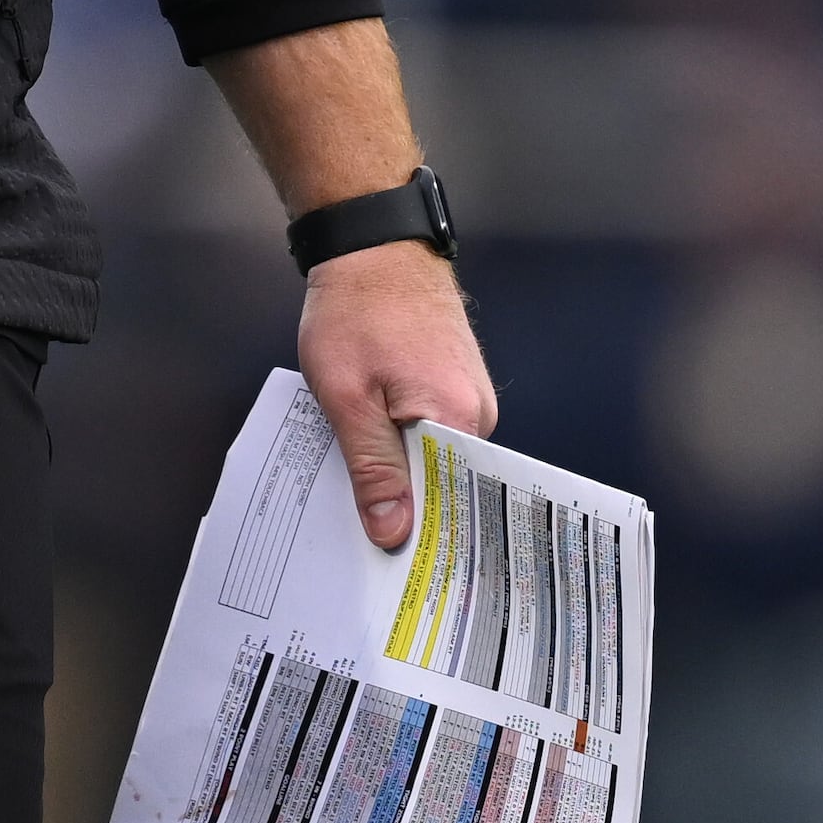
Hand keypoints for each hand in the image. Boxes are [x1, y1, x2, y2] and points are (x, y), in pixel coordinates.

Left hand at [300, 241, 496, 552]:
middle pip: (445, 485)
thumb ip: (372, 466)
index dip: (422, 539)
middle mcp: (477, 414)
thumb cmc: (354, 313)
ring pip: (434, 460)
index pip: (451, 503)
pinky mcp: (452, 385)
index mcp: (459, 420)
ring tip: (360, 511)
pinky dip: (400, 448)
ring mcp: (468, 398)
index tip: (395, 576)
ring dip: (400, 478)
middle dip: (409, 514)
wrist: (371, 246)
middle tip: (368, 552)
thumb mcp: (346, 396)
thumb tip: (395, 533)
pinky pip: (429, 434)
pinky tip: (369, 459)